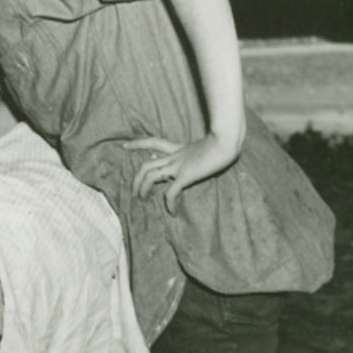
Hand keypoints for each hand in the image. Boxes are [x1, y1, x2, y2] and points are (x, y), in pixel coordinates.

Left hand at [125, 132, 241, 212]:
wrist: (228, 140)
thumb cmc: (224, 141)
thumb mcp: (206, 146)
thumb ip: (198, 152)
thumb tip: (196, 159)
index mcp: (179, 149)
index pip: (153, 142)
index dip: (138, 144)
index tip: (125, 146)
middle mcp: (175, 156)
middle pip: (146, 165)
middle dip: (136, 179)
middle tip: (133, 191)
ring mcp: (179, 165)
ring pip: (151, 176)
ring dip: (143, 189)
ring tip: (143, 201)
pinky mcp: (186, 174)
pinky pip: (171, 192)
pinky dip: (170, 203)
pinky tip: (172, 212)